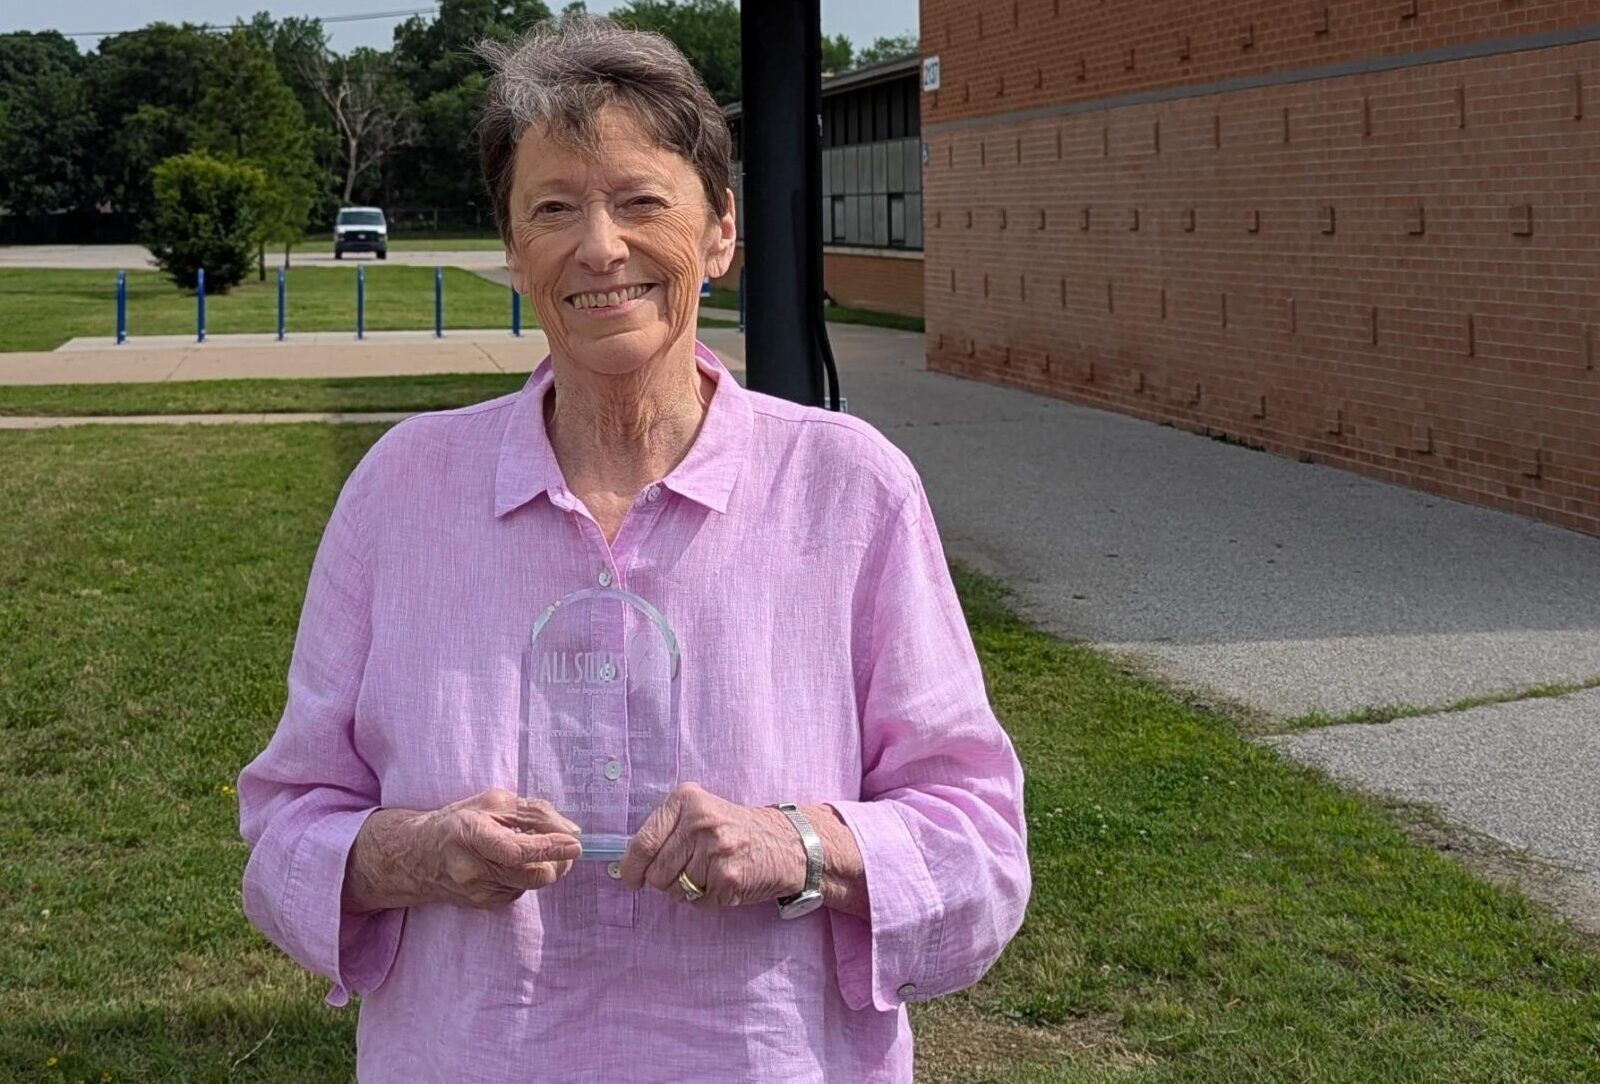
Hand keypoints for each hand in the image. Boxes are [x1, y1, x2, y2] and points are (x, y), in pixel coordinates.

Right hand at [417, 789, 582, 908]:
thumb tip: (569, 831)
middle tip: (563, 845)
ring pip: (531, 883)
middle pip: (532, 874)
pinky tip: (509, 863)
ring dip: (541, 866)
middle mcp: (472, 869)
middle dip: (557, 860)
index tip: (575, 844)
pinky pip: (521, 890)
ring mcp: (478, 892)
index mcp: (469, 835)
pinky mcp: (485, 905)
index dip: (549, 848)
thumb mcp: (492, 803)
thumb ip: (533, 812)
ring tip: (526, 848)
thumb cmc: (456, 823)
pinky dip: (525, 875)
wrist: (416, 858)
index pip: (516, 850)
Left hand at [619, 783, 805, 908]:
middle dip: (665, 881)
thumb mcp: (700, 812)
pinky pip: (697, 902)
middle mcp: (700, 822)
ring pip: (675, 890)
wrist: (787, 842)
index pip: (643, 842)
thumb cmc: (736, 829)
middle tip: (688, 870)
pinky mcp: (728, 878)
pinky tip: (723, 881)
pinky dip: (706, 898)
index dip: (631, 868)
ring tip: (710, 872)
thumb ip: (666, 830)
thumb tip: (627, 864)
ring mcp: (715, 851)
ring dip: (687, 890)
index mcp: (687, 800)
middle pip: (656, 873)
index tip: (631, 879)